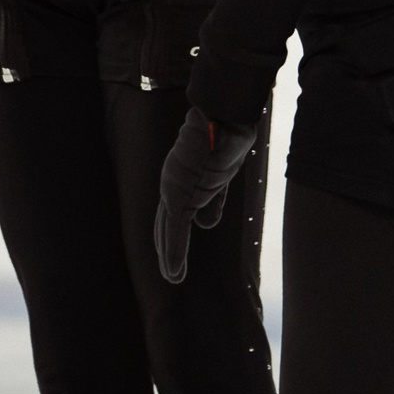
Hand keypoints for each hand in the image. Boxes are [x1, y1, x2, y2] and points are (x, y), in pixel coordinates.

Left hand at [154, 106, 258, 283]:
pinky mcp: (179, 195)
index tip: (175, 253)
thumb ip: (213, 199)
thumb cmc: (226, 133)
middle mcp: (174, 184)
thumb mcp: (222, 172)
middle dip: (166, 247)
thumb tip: (206, 226)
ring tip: (172, 277)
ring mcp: (174, 189)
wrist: (222, 116)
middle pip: (166, 223)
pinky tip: (173, 274)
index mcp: (185, 177)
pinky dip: (173, 254)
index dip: (174, 233)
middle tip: (171, 272)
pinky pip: (176, 231)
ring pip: (168, 230)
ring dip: (169, 257)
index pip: (176, 211)